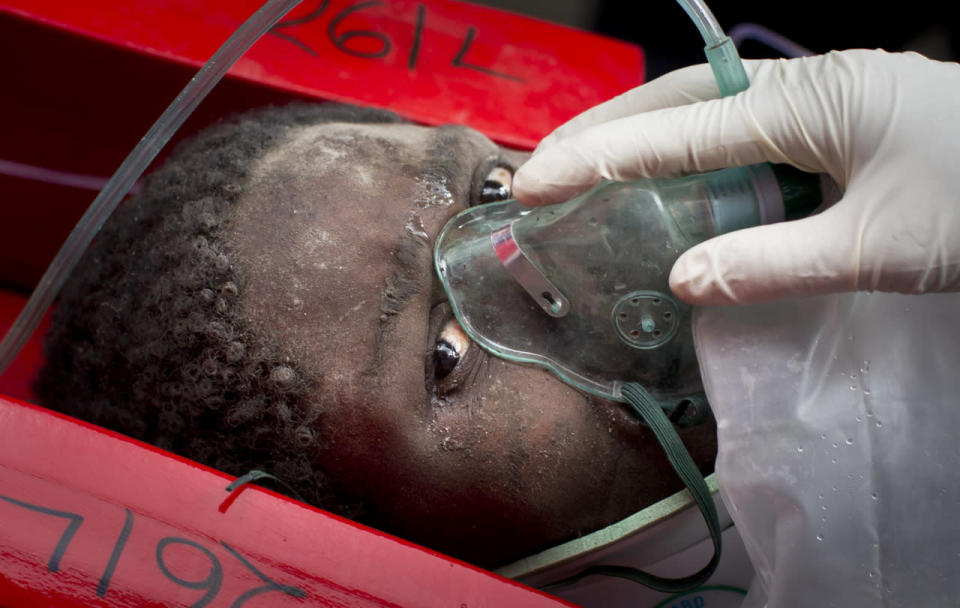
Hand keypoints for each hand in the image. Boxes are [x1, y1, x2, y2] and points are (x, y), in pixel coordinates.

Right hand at [513, 50, 959, 304]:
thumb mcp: (880, 245)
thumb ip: (775, 262)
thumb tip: (681, 283)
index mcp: (809, 101)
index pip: (674, 131)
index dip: (596, 160)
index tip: (532, 184)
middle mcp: (808, 84)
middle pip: (678, 98)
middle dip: (604, 130)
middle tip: (544, 165)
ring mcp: (826, 97)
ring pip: (709, 108)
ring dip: (644, 136)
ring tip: (588, 168)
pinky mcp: (841, 119)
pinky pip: (745, 130)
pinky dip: (695, 155)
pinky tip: (675, 183)